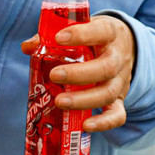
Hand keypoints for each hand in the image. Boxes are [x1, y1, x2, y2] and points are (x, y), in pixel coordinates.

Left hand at [20, 14, 134, 130]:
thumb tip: (28, 47)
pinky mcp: (120, 99)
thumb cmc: (94, 37)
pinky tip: (85, 126)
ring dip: (84, 100)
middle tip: (54, 75)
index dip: (81, 35)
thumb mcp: (80, 28)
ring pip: (109, 92)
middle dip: (79, 74)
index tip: (58, 38)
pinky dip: (104, 123)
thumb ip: (53, 36)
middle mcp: (118, 57)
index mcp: (109, 33)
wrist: (126, 47)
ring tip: (59, 102)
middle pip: (106, 67)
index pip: (100, 31)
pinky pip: (118, 114)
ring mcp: (121, 80)